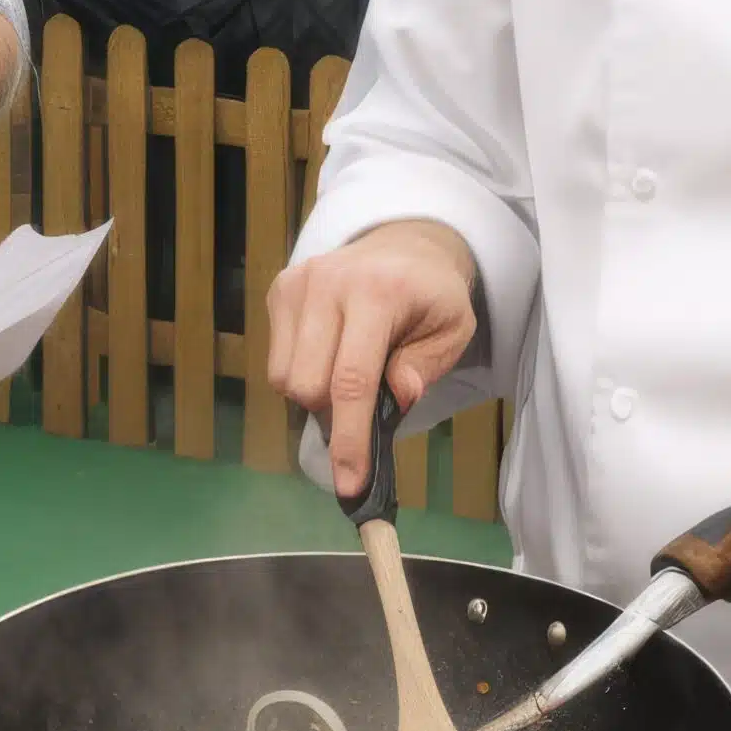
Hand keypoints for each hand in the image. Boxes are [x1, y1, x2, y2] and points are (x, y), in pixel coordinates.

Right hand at [265, 220, 477, 496]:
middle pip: (308, 386)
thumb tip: (396, 398)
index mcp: (379, 291)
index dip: (350, 440)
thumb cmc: (432, 296)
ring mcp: (297, 283)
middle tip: (365, 407)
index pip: (353, 379)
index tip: (350, 487)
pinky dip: (302, 375)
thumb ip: (426, 365)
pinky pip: (276, 362)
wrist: (402, 243)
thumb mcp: (454, 329)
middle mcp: (328, 282)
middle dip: (334, 414)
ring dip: (315, 396)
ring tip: (348, 375)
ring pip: (284, 378)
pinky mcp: (278, 289)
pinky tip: (329, 354)